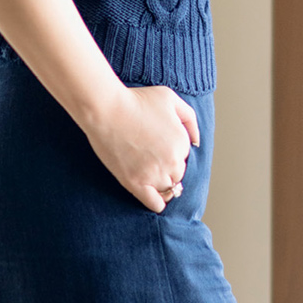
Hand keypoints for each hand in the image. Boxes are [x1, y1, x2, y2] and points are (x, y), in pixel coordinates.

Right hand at [84, 84, 199, 210]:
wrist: (106, 110)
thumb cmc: (136, 100)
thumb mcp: (170, 98)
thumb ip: (189, 118)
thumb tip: (196, 142)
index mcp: (183, 142)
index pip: (185, 157)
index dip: (172, 151)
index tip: (158, 145)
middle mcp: (173, 161)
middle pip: (178, 174)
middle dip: (168, 167)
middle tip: (150, 157)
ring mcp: (155, 174)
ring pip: (168, 189)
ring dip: (162, 183)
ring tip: (148, 172)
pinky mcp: (136, 183)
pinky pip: (155, 204)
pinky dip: (157, 203)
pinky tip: (152, 195)